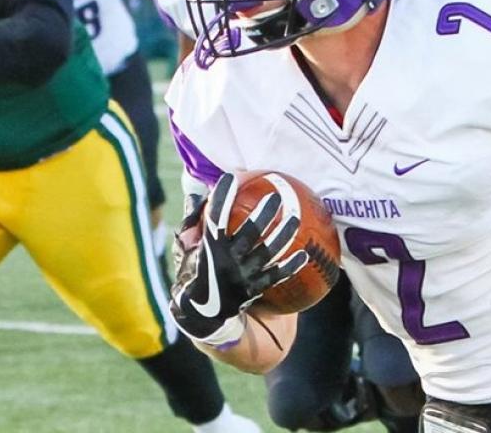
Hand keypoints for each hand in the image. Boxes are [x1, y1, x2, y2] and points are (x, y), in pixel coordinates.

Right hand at [169, 174, 307, 345]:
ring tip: (295, 218)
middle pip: (248, 234)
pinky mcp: (253, 289)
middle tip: (276, 197)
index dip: (221, 197)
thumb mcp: (186, 249)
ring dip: (282, 235)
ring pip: (266, 253)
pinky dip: (290, 266)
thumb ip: (193, 223)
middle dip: (263, 215)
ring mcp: (241, 276)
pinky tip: (304, 255)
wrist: (199, 313)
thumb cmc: (193, 272)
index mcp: (207, 248)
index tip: (230, 177)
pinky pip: (275, 276)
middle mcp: (226, 261)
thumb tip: (196, 193)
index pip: (215, 218)